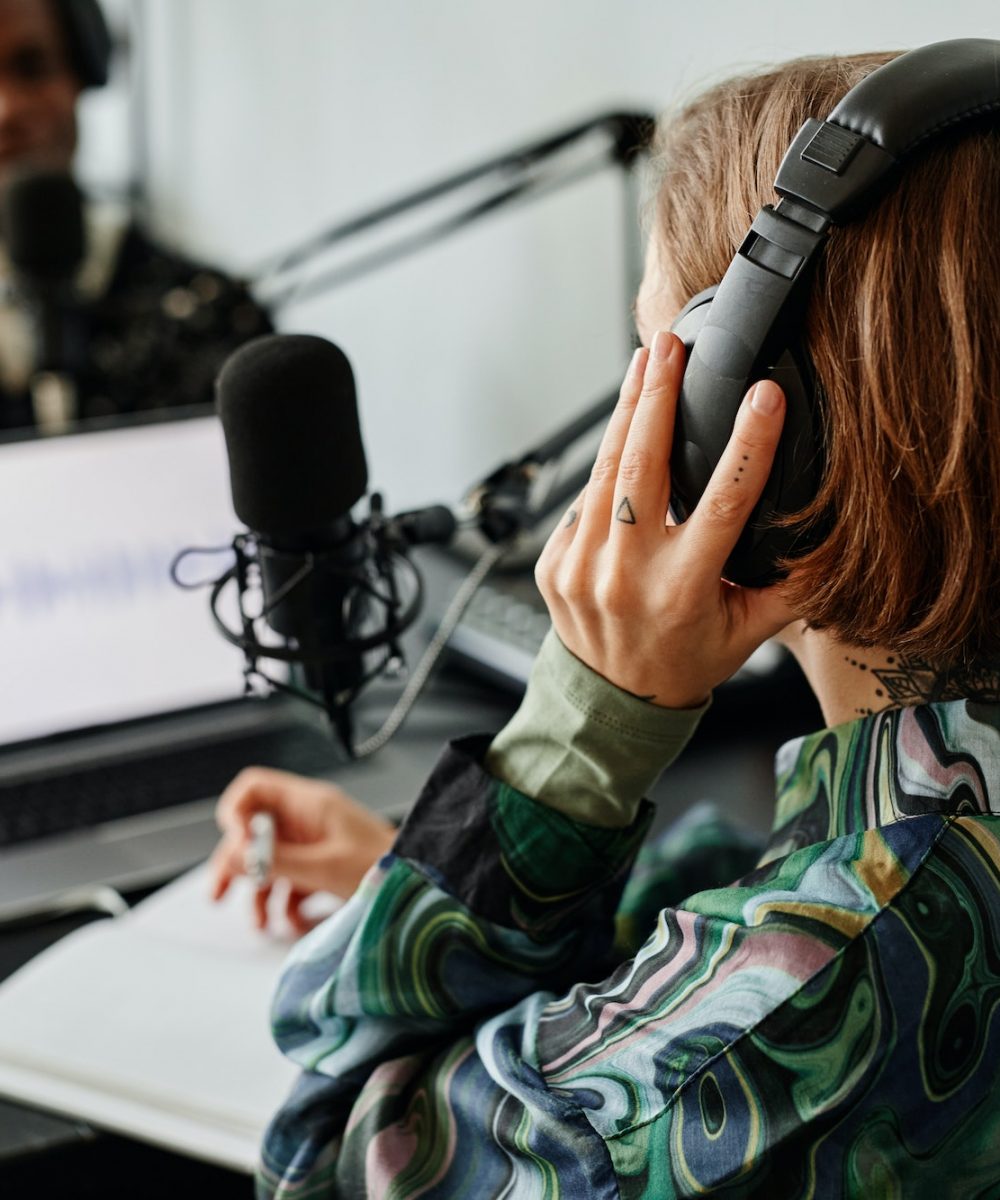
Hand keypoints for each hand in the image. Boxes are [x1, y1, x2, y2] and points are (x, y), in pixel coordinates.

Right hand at [209, 767, 394, 932]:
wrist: (420, 884)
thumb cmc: (386, 866)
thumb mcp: (324, 866)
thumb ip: (278, 861)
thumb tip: (234, 854)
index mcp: (308, 804)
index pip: (254, 788)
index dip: (236, 813)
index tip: (235, 846)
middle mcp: (307, 819)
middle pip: (254, 830)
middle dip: (236, 863)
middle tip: (218, 893)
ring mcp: (313, 843)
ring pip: (268, 861)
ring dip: (259, 893)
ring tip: (261, 924)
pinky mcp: (321, 867)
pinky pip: (289, 881)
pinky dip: (284, 903)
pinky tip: (293, 922)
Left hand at [534, 330, 795, 708]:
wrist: (613, 701)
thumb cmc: (685, 660)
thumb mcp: (746, 631)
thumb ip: (787, 586)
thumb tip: (827, 538)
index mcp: (683, 589)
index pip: (723, 502)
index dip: (748, 444)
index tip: (763, 396)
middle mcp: (627, 575)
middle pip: (642, 467)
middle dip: (656, 397)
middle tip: (668, 347)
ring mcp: (582, 568)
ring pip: (604, 473)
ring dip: (623, 413)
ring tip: (642, 366)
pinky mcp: (553, 564)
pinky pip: (582, 502)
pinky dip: (604, 468)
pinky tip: (621, 435)